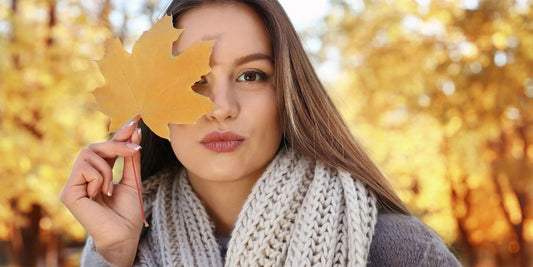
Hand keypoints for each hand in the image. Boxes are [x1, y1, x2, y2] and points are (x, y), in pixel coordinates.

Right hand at [61, 119, 142, 265]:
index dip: (118, 135)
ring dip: (107, 167)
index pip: (105, 149)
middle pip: (94, 147)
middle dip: (116, 144)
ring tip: (112, 187)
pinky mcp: (68, 193)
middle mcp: (83, 178)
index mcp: (98, 174)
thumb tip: (136, 131)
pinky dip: (98, 177)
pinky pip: (84, 169)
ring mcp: (74, 185)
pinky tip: (101, 193)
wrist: (124, 236)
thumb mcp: (134, 180)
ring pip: (88, 155)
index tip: (134, 122)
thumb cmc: (128, 214)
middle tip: (134, 148)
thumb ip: (131, 158)